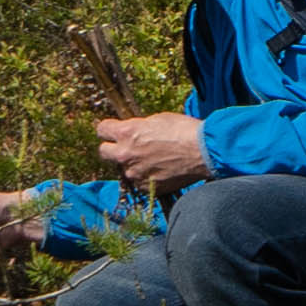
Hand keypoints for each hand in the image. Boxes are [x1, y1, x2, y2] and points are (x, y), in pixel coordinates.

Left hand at [94, 110, 211, 195]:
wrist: (203, 152)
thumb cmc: (183, 130)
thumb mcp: (157, 119)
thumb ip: (138, 127)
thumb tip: (132, 131)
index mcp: (126, 132)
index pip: (102, 129)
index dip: (109, 129)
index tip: (113, 130)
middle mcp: (125, 154)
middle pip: (103, 152)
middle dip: (112, 148)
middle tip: (126, 147)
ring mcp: (134, 173)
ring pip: (123, 168)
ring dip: (131, 164)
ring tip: (151, 159)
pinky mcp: (145, 187)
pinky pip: (138, 181)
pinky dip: (144, 176)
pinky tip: (159, 170)